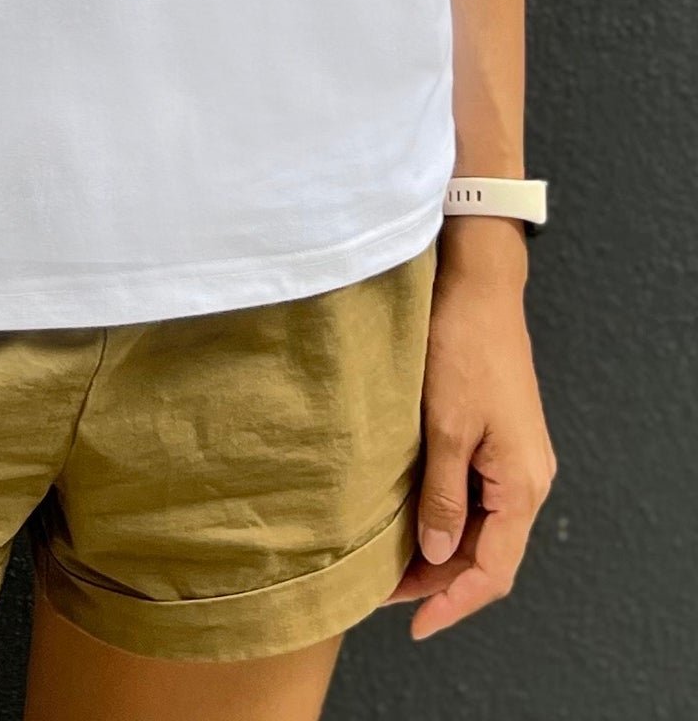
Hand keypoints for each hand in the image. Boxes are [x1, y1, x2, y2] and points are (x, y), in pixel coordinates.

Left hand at [387, 219, 556, 639]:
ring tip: (388, 562)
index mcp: (522, 483)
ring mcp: (514, 458)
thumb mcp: (445, 427)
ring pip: (480, 526)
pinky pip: (476, 496)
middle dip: (439, 580)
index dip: (453, 603)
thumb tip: (438, 554)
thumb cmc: (461, 348)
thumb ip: (443, 495)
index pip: (494, 569)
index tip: (412, 624)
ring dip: (439, 548)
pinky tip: (408, 516)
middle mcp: (526, 477)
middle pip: (488, 553)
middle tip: (383, 592)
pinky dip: (444, 515)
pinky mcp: (497, 438)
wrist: (478, 287)